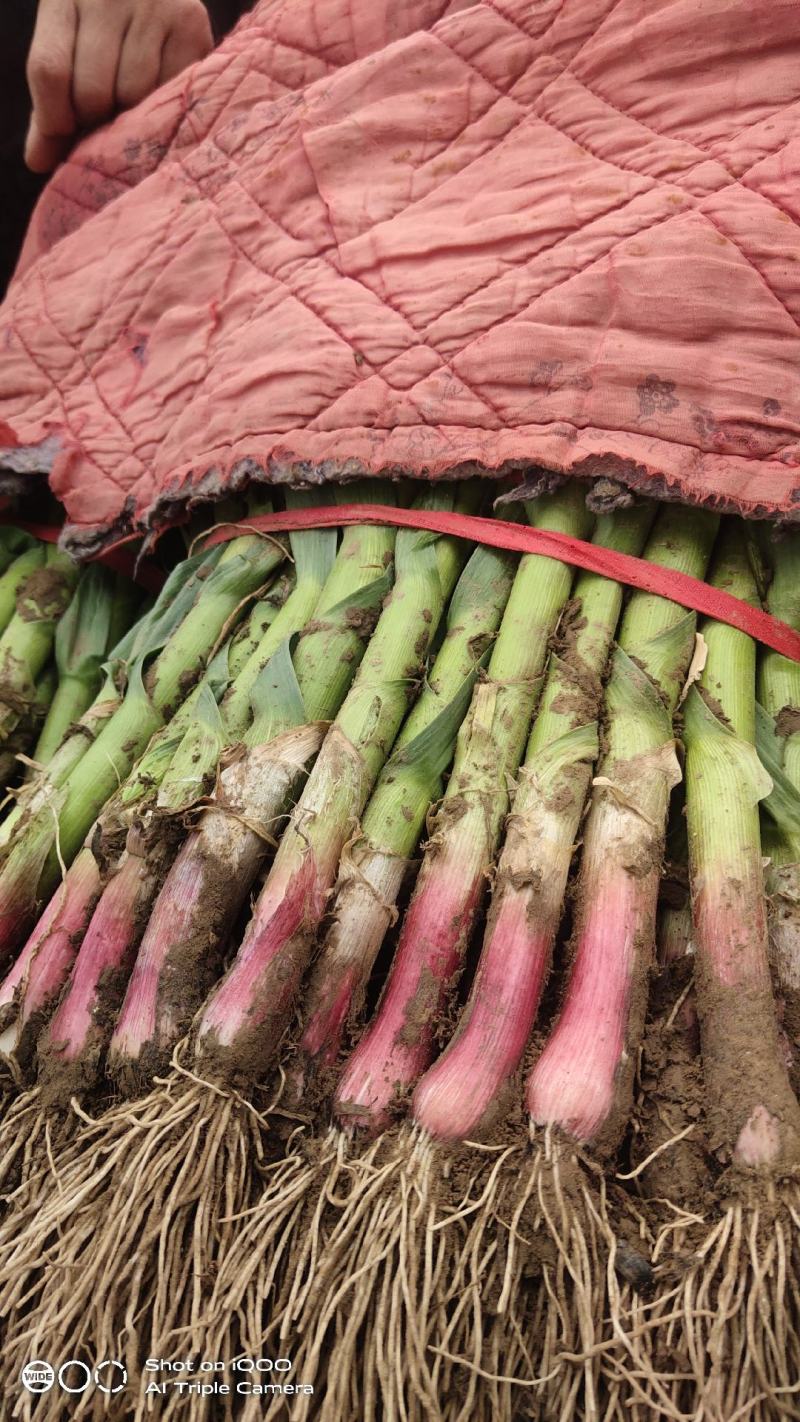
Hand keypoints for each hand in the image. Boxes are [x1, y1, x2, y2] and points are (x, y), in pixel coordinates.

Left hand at [25, 0, 213, 172]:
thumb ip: (52, 104)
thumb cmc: (103, 30)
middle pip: (93, 91)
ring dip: (132, 116)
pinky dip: (165, 106)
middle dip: (96, 119)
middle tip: (106, 116)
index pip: (50, 70)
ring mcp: (152, 6)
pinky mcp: (190, 21)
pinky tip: (162, 96)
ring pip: (134, 95)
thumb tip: (39, 160)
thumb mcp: (69, 50)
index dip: (54, 118)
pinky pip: (171, 90)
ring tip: (134, 106)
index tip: (63, 134)